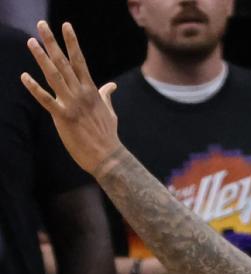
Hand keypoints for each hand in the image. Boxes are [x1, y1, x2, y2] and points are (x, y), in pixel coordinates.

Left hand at [21, 22, 121, 176]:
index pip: (79, 60)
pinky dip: (34, 88)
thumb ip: (106, 96)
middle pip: (64, 62)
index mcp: (91, 90)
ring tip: (31, 42)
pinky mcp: (63, 117)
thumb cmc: (109, 136)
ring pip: (54, 76)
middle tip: (41, 25)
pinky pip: (45, 100)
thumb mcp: (109, 112)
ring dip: (41, 58)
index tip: (65, 25)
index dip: (72, 42)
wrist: (109, 157)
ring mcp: (71, 104)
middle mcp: (80, 93)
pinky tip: (24, 77)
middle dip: (52, 43)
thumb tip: (111, 86)